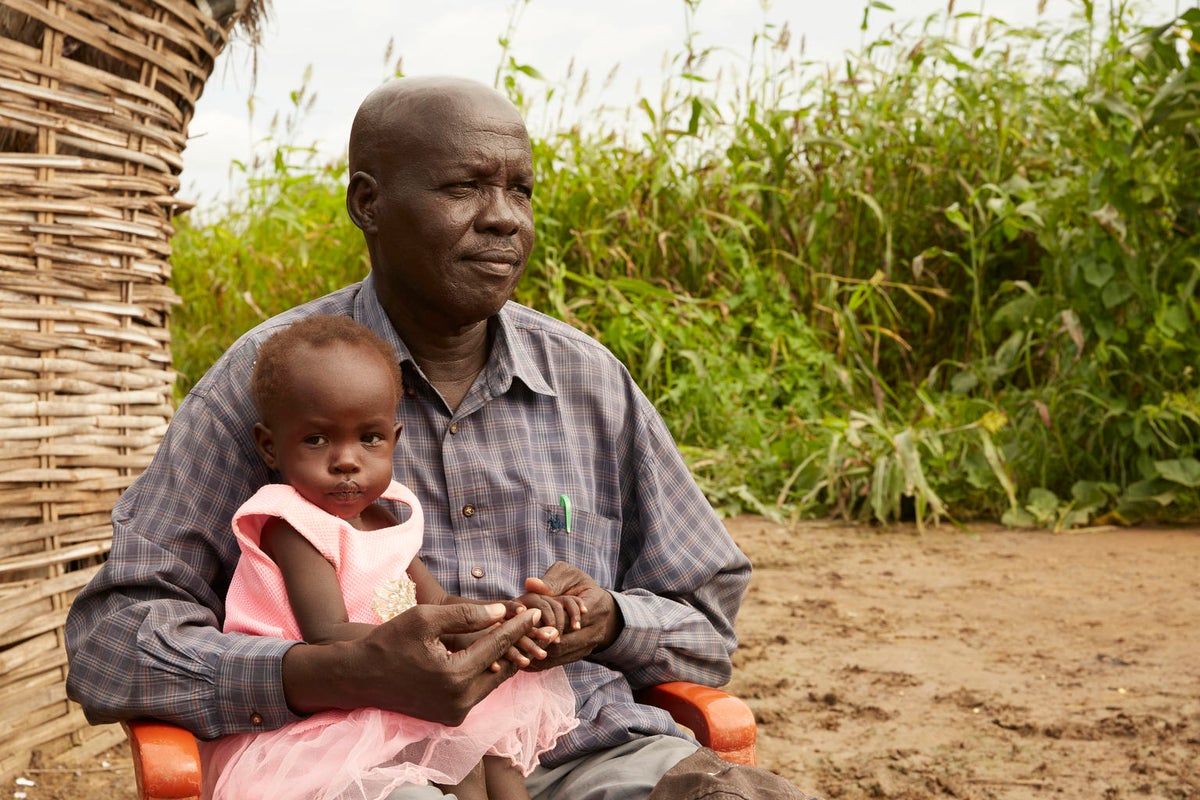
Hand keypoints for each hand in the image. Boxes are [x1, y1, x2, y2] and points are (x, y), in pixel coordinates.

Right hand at [283, 602, 540, 725]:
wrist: (358, 676)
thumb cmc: (388, 641)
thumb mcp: (426, 619)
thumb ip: (466, 615)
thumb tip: (502, 612)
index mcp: (453, 677)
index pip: (496, 647)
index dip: (517, 627)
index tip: (535, 612)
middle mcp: (458, 702)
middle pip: (501, 669)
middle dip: (519, 645)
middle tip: (537, 625)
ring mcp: (454, 714)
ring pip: (491, 682)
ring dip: (505, 659)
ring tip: (521, 636)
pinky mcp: (449, 717)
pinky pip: (477, 691)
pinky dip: (487, 672)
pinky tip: (496, 653)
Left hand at [519, 561, 620, 670]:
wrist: (598, 603)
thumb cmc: (579, 584)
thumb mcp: (568, 575)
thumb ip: (550, 581)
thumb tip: (530, 584)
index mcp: (596, 606)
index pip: (566, 620)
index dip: (543, 622)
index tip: (521, 618)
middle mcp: (596, 630)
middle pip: (562, 643)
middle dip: (537, 640)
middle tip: (513, 637)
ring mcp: (590, 646)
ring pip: (559, 655)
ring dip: (537, 652)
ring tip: (514, 648)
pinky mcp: (582, 654)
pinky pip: (560, 662)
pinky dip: (541, 660)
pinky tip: (523, 655)